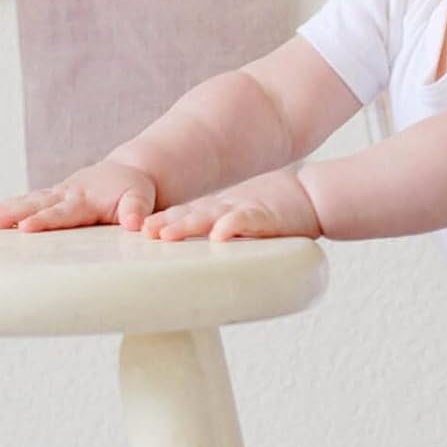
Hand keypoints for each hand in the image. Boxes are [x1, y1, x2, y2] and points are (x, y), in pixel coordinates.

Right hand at [0, 159, 157, 232]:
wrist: (129, 172)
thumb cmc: (135, 191)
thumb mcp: (141, 199)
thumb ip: (137, 210)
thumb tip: (134, 224)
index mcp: (86, 199)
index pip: (62, 212)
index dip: (44, 220)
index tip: (25, 227)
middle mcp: (67, 194)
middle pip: (36, 204)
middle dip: (13, 213)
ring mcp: (57, 193)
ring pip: (27, 200)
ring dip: (4, 209)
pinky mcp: (52, 196)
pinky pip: (27, 201)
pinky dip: (7, 206)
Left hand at [140, 169, 321, 242]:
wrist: (310, 196)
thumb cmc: (275, 213)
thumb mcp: (240, 221)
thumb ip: (220, 233)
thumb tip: (198, 251)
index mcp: (218, 212)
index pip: (184, 216)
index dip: (162, 222)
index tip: (137, 233)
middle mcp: (225, 210)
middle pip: (189, 216)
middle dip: (165, 224)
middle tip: (143, 233)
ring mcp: (243, 211)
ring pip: (210, 217)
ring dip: (187, 225)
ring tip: (166, 234)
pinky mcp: (265, 217)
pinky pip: (246, 221)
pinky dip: (232, 226)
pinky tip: (218, 234)